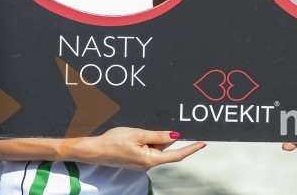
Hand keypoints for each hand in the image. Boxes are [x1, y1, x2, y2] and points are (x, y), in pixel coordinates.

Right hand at [75, 128, 205, 170]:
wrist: (94, 150)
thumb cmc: (114, 141)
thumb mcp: (139, 134)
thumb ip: (158, 136)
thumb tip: (176, 136)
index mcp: (151, 160)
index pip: (177, 155)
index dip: (191, 149)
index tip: (202, 144)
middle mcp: (148, 164)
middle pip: (165, 150)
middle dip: (162, 138)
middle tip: (146, 131)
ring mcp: (142, 163)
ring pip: (156, 148)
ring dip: (152, 139)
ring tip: (134, 134)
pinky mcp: (136, 160)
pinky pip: (148, 149)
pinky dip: (146, 141)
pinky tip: (134, 137)